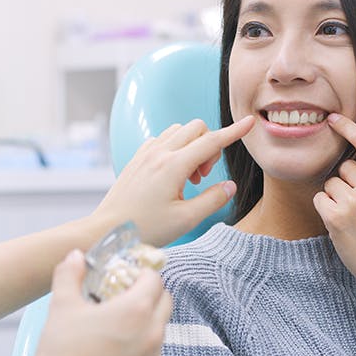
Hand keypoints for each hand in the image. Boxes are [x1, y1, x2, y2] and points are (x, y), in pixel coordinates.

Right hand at [37, 250, 171, 355]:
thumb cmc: (63, 351)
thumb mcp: (61, 307)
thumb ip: (70, 275)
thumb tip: (75, 256)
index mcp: (136, 310)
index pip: (155, 279)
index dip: (140, 273)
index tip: (125, 275)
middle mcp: (152, 332)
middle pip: (164, 300)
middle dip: (148, 292)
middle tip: (123, 294)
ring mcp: (153, 355)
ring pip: (160, 325)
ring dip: (147, 317)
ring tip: (118, 321)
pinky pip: (154, 348)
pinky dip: (142, 340)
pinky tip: (118, 343)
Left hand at [91, 116, 254, 246]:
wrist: (106, 232)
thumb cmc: (145, 229)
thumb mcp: (186, 220)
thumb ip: (212, 200)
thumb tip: (230, 186)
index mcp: (173, 166)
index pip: (212, 141)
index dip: (234, 132)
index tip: (249, 123)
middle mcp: (158, 153)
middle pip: (196, 128)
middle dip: (209, 146)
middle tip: (203, 177)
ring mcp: (145, 154)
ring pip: (178, 131)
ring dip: (192, 146)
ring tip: (188, 177)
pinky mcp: (136, 159)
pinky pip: (162, 140)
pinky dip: (175, 149)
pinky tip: (172, 175)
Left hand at [312, 113, 355, 292]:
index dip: (347, 127)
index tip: (332, 118)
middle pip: (343, 168)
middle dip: (346, 183)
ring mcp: (354, 201)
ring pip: (329, 184)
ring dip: (335, 198)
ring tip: (353, 217)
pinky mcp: (336, 216)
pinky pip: (320, 199)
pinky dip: (326, 210)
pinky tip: (341, 224)